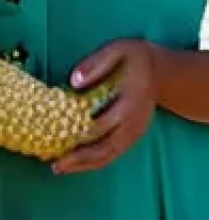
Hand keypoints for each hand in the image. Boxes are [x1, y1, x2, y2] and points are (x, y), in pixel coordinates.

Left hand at [52, 39, 157, 174]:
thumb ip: (95, 64)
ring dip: (85, 165)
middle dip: (79, 158)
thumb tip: (73, 81)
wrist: (164, 73)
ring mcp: (134, 133)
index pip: (103, 123)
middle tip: (54, 165)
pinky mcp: (132, 136)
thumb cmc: (135, 58)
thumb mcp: (117, 50)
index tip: (57, 139)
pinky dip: (94, 161)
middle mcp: (132, 123)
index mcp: (128, 102)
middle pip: (105, 148)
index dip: (80, 134)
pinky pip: (113, 153)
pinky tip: (77, 164)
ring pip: (109, 155)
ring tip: (60, 168)